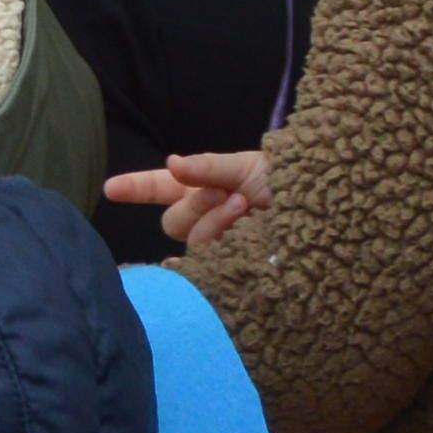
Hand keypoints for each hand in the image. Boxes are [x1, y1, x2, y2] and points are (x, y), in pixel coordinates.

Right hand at [106, 146, 271, 252]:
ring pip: (193, 242)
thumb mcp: (246, 166)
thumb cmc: (284, 182)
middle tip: (228, 194)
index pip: (158, 187)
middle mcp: (204, 216)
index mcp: (201, 187)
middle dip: (195, 205)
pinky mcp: (233, 266)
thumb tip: (172, 163)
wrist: (322, 212)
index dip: (133, 188)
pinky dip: (205, 266)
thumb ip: (206, 167)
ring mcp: (219, 243)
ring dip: (216, 223)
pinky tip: (207, 266)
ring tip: (246, 210)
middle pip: (174, 222)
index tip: (110, 189)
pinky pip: (209, 268)